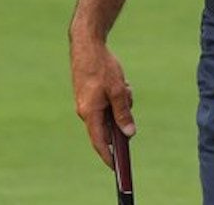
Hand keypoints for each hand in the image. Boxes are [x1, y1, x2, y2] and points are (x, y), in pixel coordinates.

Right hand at [70, 36, 134, 167]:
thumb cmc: (102, 67)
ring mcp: (85, 102)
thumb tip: (129, 133)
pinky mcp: (87, 95)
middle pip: (107, 126)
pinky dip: (115, 96)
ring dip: (120, 103)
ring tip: (123, 85)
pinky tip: (119, 82)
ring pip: (108, 112)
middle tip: (127, 98)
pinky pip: (105, 103)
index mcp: (90, 113)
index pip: (99, 143)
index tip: (117, 168)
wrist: (86, 45)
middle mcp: (85, 111)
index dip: (109, 156)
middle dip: (121, 117)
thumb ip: (123, 113)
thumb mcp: (118, 91)